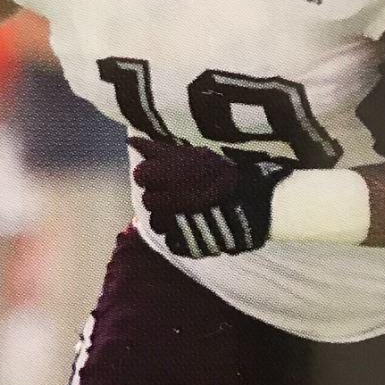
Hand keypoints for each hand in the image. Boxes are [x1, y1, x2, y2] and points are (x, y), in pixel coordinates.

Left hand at [131, 139, 293, 257]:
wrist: (254, 200)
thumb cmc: (224, 171)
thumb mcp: (193, 152)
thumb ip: (158, 149)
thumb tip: (130, 140)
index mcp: (164, 174)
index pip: (139, 175)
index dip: (151, 174)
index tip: (166, 173)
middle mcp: (164, 199)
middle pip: (147, 200)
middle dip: (160, 195)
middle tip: (181, 192)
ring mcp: (173, 224)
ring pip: (156, 222)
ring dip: (168, 216)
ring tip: (188, 210)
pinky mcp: (185, 244)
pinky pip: (172, 241)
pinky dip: (180, 236)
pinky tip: (194, 226)